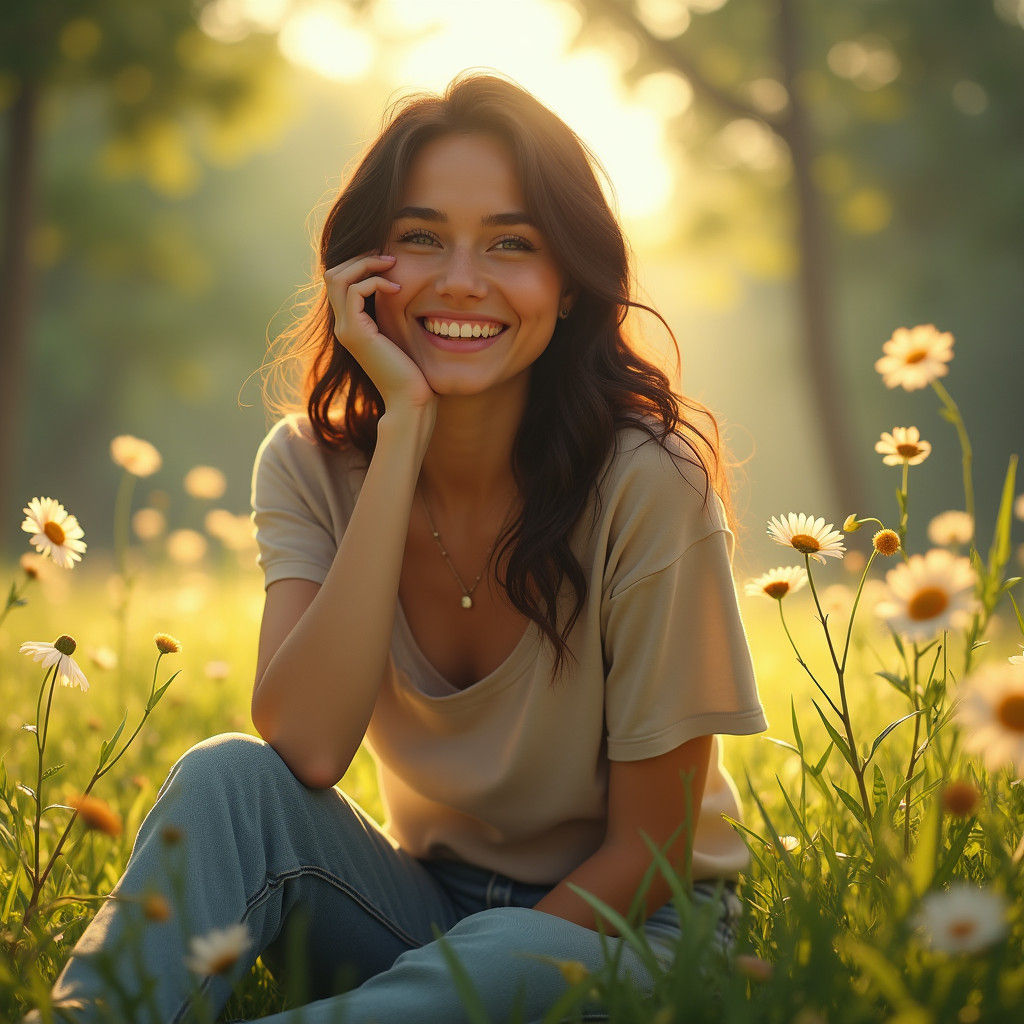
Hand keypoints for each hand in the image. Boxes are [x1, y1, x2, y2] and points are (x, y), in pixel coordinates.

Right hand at [323, 252, 436, 415]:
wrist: (409, 398)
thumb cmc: (412, 369)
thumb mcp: (400, 331)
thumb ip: (392, 310)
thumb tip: (401, 284)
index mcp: (351, 323)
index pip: (340, 280)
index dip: (360, 263)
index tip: (389, 262)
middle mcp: (342, 325)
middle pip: (332, 273)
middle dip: (360, 258)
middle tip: (389, 258)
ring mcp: (346, 329)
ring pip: (337, 277)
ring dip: (365, 264)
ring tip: (392, 265)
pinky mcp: (356, 333)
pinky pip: (354, 291)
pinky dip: (375, 282)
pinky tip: (398, 289)